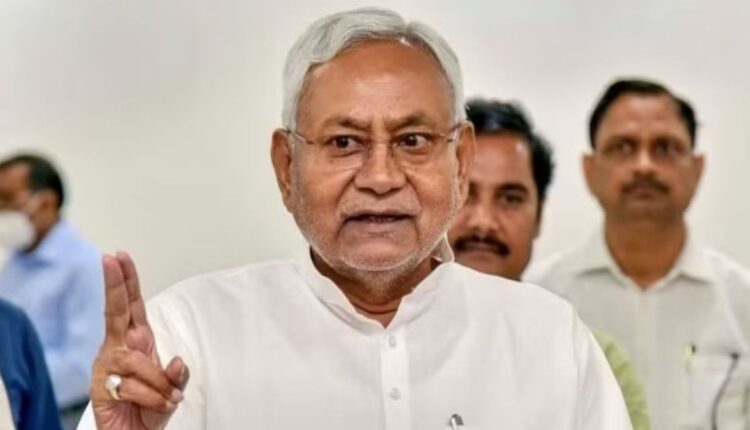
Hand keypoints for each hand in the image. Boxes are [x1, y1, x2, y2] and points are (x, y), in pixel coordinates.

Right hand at [90, 252, 188, 429]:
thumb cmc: (151, 408)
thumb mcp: (173, 388)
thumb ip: (177, 374)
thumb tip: (177, 361)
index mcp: (138, 341)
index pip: (132, 306)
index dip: (126, 282)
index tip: (119, 257)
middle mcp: (119, 349)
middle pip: (116, 311)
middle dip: (115, 284)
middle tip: (111, 259)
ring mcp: (108, 367)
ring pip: (137, 361)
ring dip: (159, 383)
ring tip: (169, 399)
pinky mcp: (102, 387)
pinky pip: (133, 386)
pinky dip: (152, 398)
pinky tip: (155, 406)